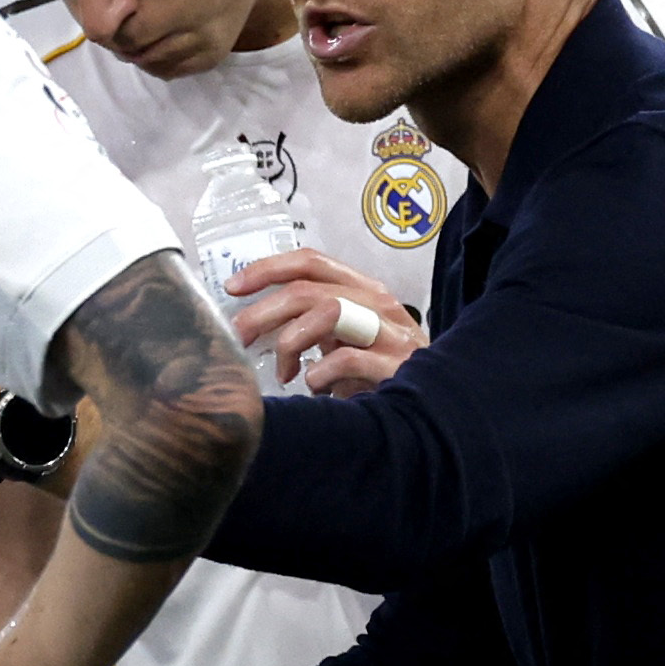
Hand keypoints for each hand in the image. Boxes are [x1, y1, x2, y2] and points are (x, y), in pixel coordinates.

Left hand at [226, 249, 423, 395]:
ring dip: (292, 341)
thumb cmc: (378, 371)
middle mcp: (377, 303)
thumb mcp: (342, 338)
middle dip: (264, 312)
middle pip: (309, 289)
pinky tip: (316, 388)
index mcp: (360, 289)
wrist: (431, 404)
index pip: (311, 261)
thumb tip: (250, 323)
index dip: (268, 269)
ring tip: (284, 372)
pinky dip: (320, 374)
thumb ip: (309, 323)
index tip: (233, 287)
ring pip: (329, 312)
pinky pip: (348, 359)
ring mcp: (391, 333)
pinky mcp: (398, 366)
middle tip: (239, 337)